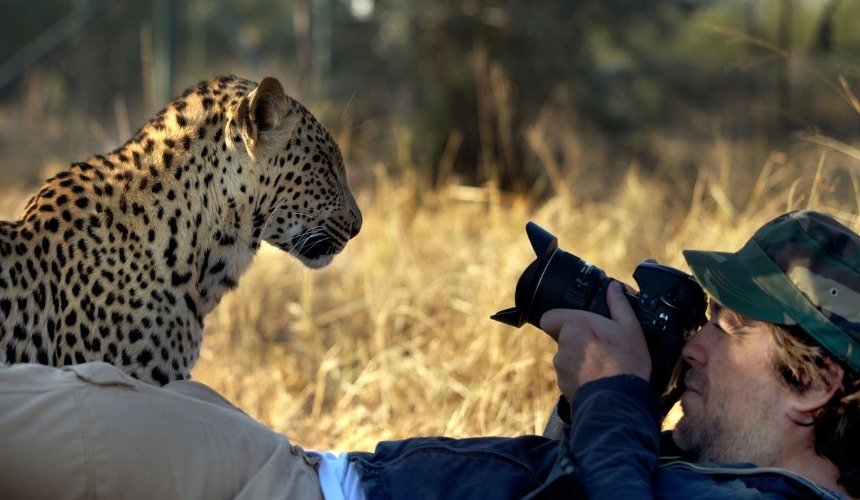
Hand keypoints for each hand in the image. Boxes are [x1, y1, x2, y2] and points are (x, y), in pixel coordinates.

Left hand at [540, 281, 650, 398]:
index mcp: (574, 326)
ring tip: (604, 365)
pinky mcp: (563, 387)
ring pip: (567, 357)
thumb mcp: (630, 328)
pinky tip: (599, 379)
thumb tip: (614, 287)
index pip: (550, 317)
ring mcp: (561, 368)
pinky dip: (581, 376)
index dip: (561, 318)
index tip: (578, 323)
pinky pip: (570, 375)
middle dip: (578, 339)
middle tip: (602, 345)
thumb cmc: (626, 362)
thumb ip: (619, 304)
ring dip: (580, 358)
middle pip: (563, 337)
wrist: (619, 401)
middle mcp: (562, 346)